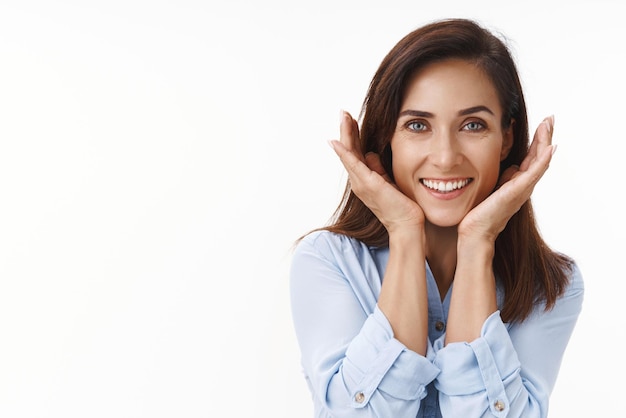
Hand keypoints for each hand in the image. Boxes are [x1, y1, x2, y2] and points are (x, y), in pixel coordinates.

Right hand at [329, 111, 424, 233]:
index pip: (355, 153)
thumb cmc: (401, 205)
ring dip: (345, 134)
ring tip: (344, 117)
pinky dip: (345, 152)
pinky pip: (353, 164)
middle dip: (346, 130)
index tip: (351, 119)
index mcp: (364, 179)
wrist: (406, 224)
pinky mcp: (368, 184)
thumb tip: (371, 153)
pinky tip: (338, 141)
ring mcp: (361, 183)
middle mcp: (359, 181)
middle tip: (343, 112)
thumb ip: (378, 168)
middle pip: (348, 151)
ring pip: (349, 154)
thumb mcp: (388, 181)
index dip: (352, 136)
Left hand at [458, 116, 555, 241]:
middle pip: (539, 157)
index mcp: (516, 183)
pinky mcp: (515, 193)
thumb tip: (512, 167)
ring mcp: (521, 190)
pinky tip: (549, 148)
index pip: (531, 158)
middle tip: (550, 118)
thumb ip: (504, 178)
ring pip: (539, 162)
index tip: (542, 123)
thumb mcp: (492, 189)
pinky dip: (542, 160)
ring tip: (549, 125)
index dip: (537, 141)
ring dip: (545, 142)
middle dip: (545, 136)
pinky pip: (532, 174)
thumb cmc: (480, 214)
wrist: (474, 233)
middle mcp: (523, 186)